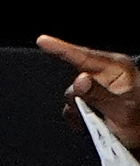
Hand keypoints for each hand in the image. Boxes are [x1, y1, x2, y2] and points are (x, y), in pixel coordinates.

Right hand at [39, 35, 139, 154]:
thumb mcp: (122, 109)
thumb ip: (99, 95)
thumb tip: (80, 81)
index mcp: (118, 69)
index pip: (84, 56)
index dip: (61, 48)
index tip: (42, 41)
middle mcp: (106, 76)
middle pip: (76, 81)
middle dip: (77, 98)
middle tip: (89, 112)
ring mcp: (98, 89)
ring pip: (73, 97)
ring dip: (79, 111)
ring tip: (97, 121)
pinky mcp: (92, 102)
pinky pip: (73, 108)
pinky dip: (78, 118)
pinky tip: (91, 124)